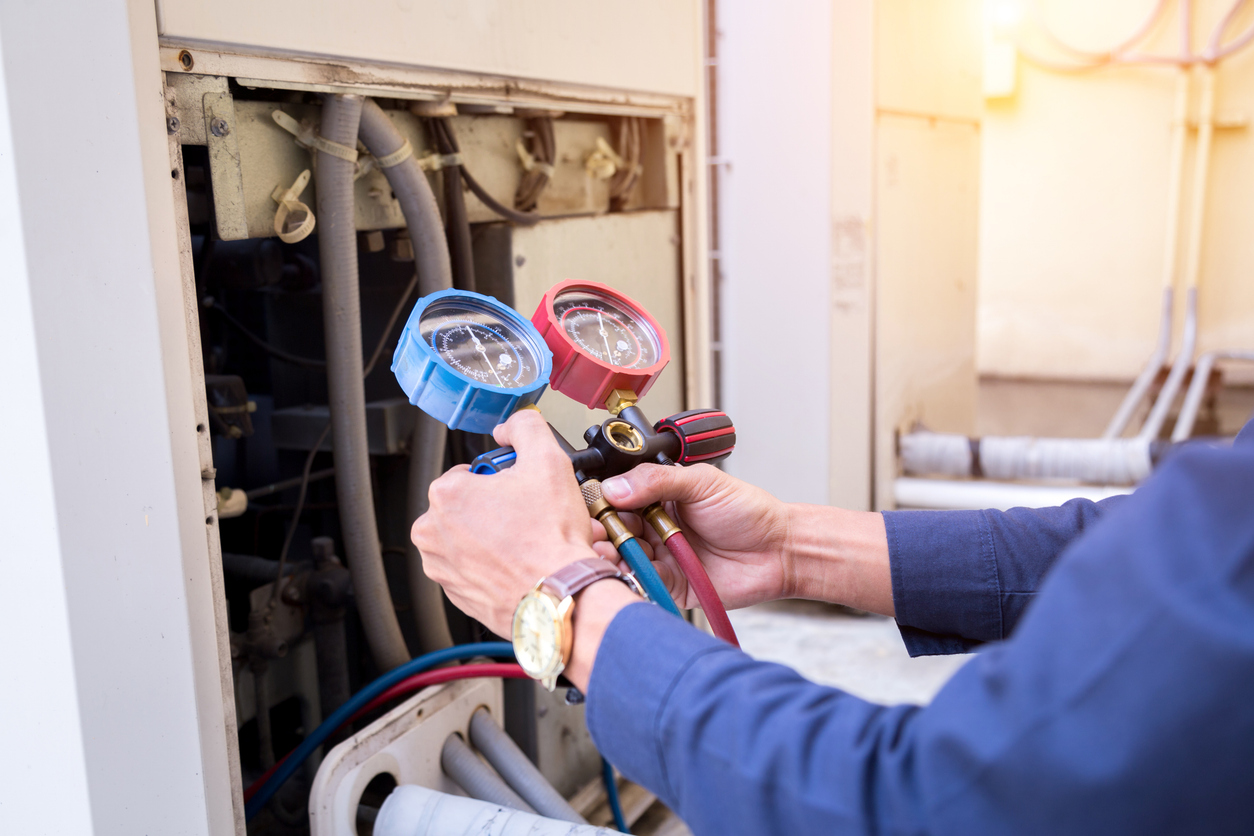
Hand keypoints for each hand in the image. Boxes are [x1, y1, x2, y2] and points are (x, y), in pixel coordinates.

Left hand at [411, 409, 597, 636]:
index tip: (524, 491)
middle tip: (531, 517)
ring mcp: (442, 567)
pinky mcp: (456, 594)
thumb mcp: (548, 460)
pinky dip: (495, 566)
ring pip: (472, 538)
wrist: (559, 597)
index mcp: (446, 495)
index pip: (473, 472)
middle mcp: (433, 532)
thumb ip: (525, 428)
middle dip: (500, 508)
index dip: (504, 478)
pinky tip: (523, 563)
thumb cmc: (549, 540)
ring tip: (530, 541)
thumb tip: (512, 426)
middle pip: (471, 505)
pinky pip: (475, 569)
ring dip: (497, 536)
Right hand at [595, 464, 791, 609]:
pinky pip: (642, 581)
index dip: (603, 501)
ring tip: (608, 552)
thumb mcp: (702, 483)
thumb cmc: (748, 512)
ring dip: (611, 555)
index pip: (617, 496)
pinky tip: (626, 570)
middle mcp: (654, 525)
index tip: (595, 506)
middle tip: (597, 533)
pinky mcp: (668, 583)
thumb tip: (615, 486)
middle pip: (613, 528)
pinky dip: (631, 577)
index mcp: (658, 496)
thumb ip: (657, 481)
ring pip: (623, 556)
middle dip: (602, 531)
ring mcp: (660, 555)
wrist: (779, 550)